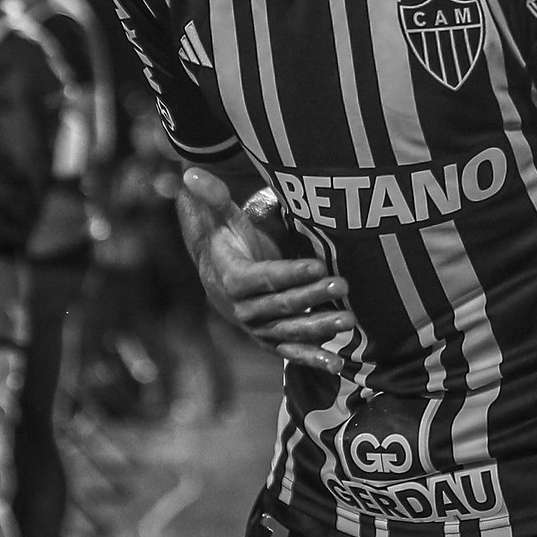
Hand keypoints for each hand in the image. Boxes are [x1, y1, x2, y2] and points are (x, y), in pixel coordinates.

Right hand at [176, 167, 355, 373]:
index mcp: (230, 278)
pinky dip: (313, 359)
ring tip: (348, 320)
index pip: (261, 279)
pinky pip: (290, 352)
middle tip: (342, 284)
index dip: (289, 274)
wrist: (216, 276)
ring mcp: (257, 328)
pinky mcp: (270, 340)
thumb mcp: (219, 215)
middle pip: (280, 306)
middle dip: (312, 298)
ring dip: (318, 329)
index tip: (318, 264)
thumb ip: (211, 195)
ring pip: (289, 332)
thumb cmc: (224, 239)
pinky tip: (338, 365)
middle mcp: (242, 310)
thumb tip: (189, 172)